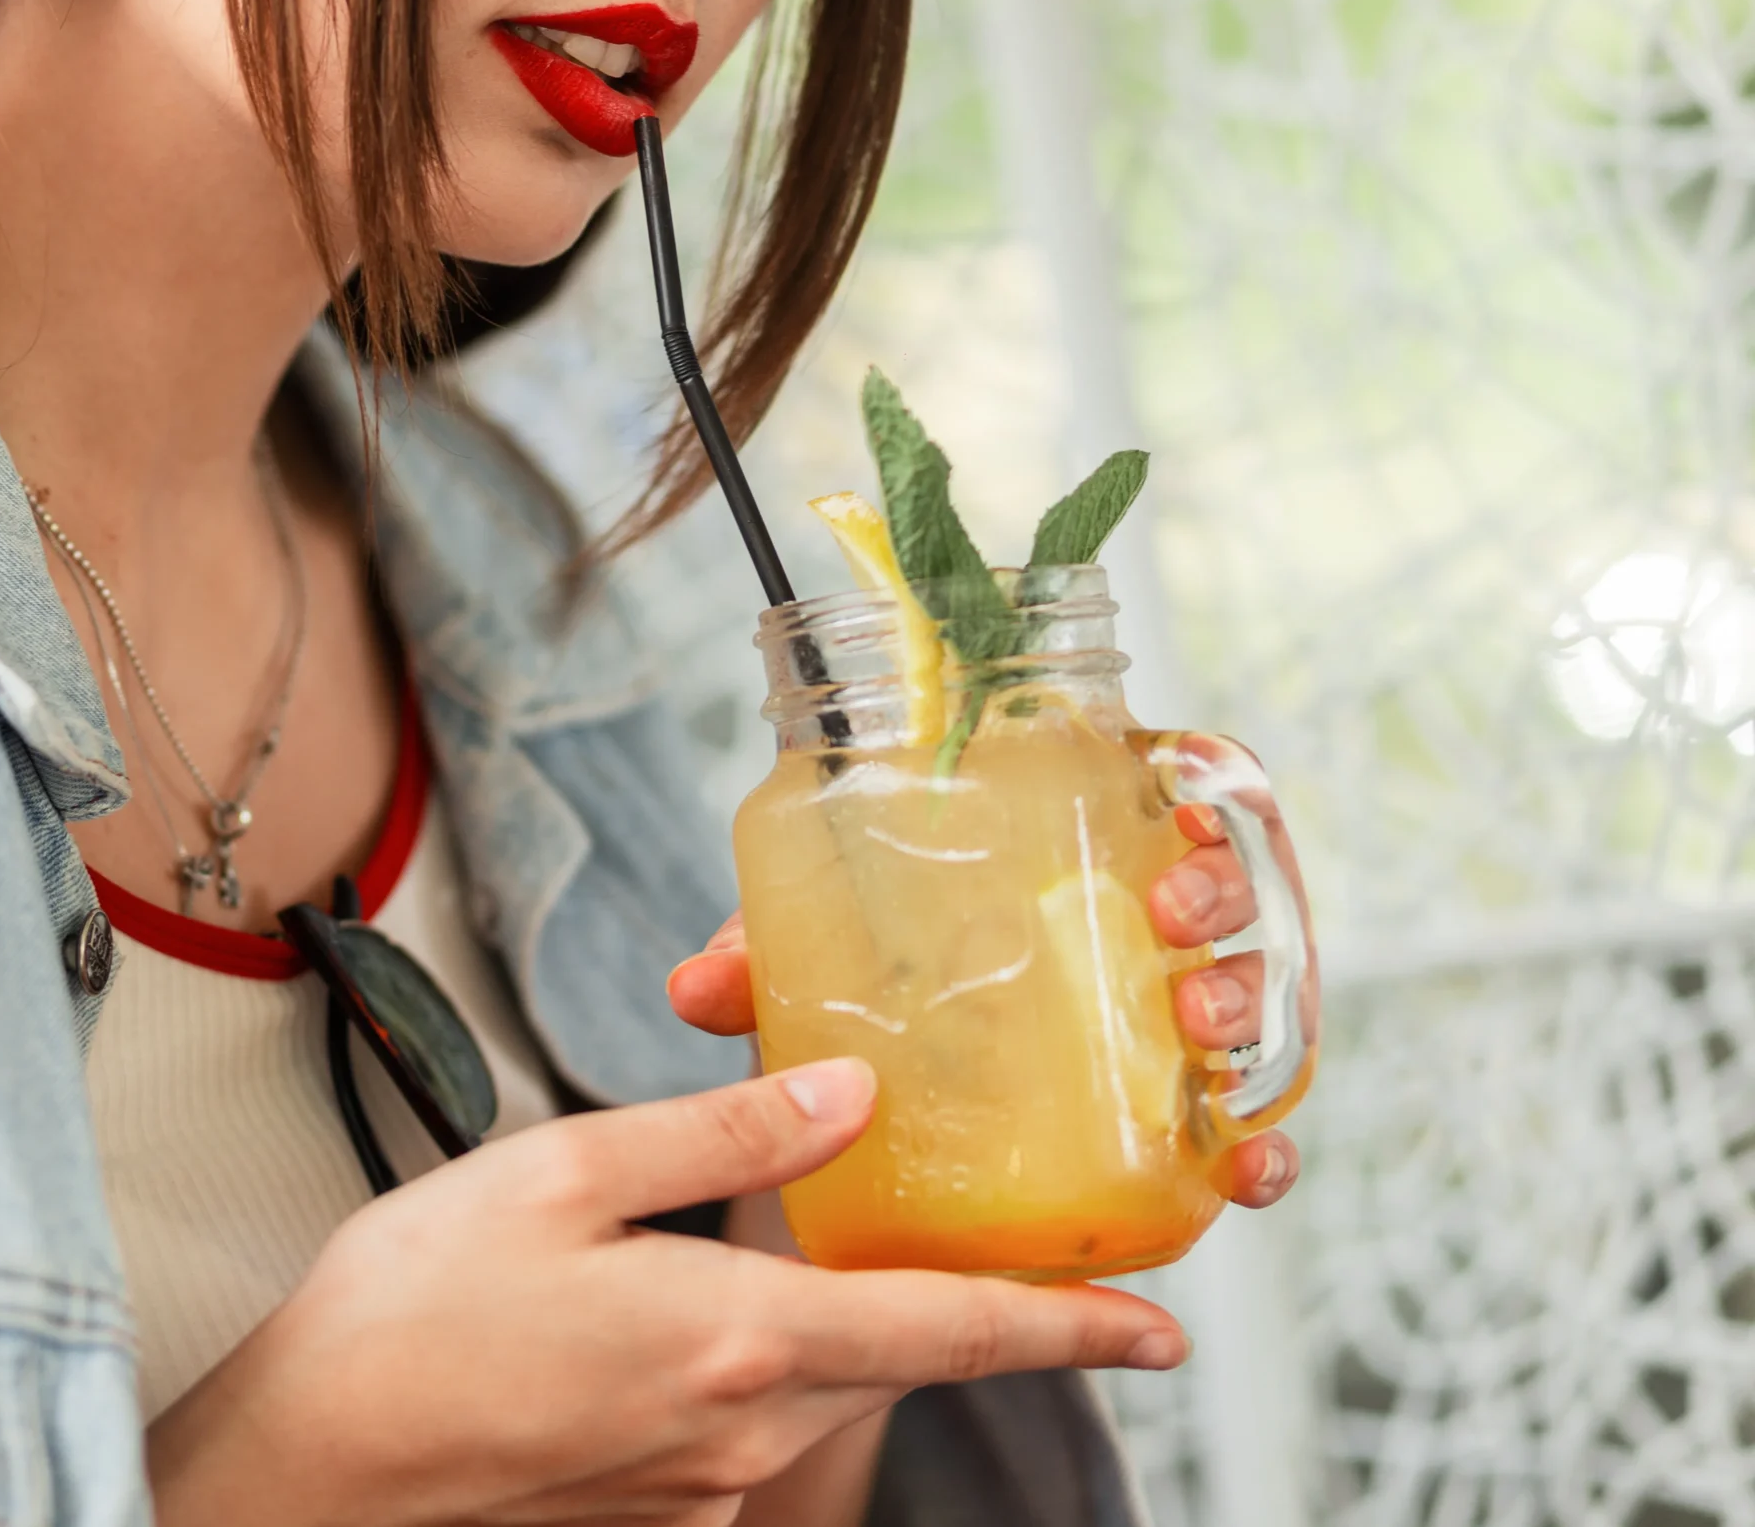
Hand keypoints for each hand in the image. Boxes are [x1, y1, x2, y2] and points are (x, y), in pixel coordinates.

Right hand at [147, 1061, 1186, 1526]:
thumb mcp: (560, 1177)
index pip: (952, 1331)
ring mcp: (695, 1492)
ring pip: (810, 1394)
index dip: (1071, 1328)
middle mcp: (739, 1435)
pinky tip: (653, 1326)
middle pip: (887, 1360)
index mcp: (736, 1339)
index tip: (1159, 1327)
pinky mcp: (646, 1516)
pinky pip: (738, 1434)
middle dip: (928, 1301)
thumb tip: (847, 1096)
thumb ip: (722, 1136)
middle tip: (932, 1228)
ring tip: (757, 1258)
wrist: (301, 1476)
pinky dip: (741, 1372)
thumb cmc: (404, 1323)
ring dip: (817, 1329)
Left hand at [668, 803, 1305, 1212]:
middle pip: (1226, 885)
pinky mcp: (1184, 1121)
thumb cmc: (872, 994)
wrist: (885, 1131)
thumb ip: (766, 960)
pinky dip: (1262, 1146)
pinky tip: (1243, 1169)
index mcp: (1074, 851)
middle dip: (1221, 895)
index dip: (1198, 786)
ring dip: (1243, 1004)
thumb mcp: (820, 966)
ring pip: (1251, 994)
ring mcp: (1171, 1023)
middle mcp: (1140, 929)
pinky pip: (1249, 1128)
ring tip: (1201, 1027)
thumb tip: (695, 985)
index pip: (1169, 787)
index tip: (1177, 802)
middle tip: (1174, 918)